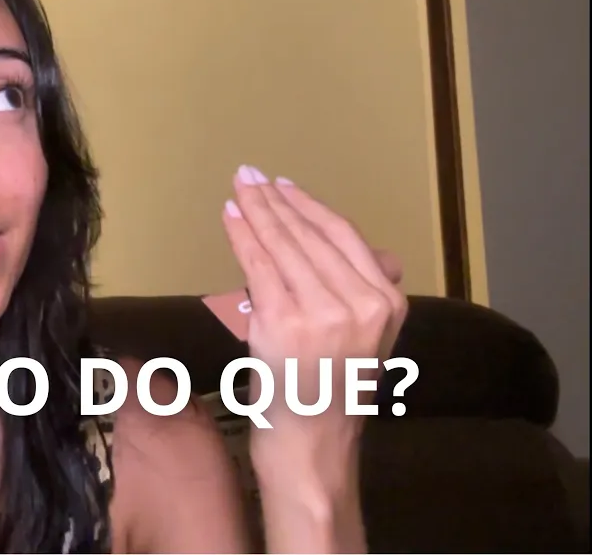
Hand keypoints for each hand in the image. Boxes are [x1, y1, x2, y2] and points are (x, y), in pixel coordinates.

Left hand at [220, 165, 407, 479]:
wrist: (311, 443)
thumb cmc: (330, 391)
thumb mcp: (367, 340)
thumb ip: (369, 293)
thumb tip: (382, 256)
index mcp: (389, 303)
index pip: (345, 238)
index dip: (311, 207)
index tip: (285, 186)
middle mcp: (363, 304)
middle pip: (311, 236)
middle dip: (276, 202)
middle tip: (250, 176)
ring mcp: (323, 313)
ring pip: (283, 246)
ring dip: (257, 211)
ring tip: (239, 189)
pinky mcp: (284, 323)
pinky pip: (259, 265)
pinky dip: (242, 235)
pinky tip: (231, 215)